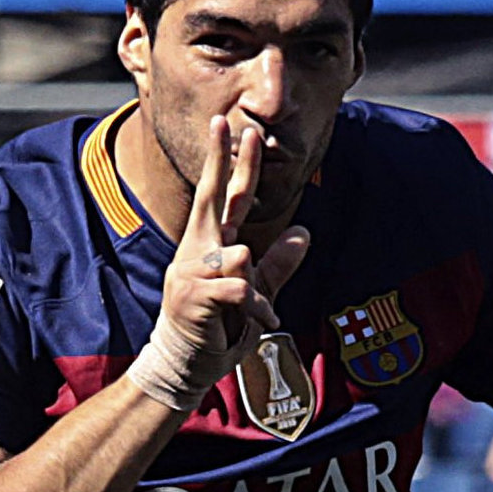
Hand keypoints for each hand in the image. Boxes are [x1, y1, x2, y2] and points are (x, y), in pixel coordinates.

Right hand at [126, 114, 312, 409]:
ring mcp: (189, 270)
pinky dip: (256, 308)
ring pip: (239, 254)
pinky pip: (240, 288)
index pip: (223, 196)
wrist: (188, 366)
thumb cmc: (217, 328)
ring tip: (249, 313)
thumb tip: (305, 233)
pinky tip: (255, 322)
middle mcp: (195, 250)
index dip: (228, 161)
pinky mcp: (192, 295)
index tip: (227, 125)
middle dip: (222, 160)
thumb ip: (279, 265)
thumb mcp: (256, 294)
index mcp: (211, 245)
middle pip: (211, 196)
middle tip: (236, 127)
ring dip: (256, 289)